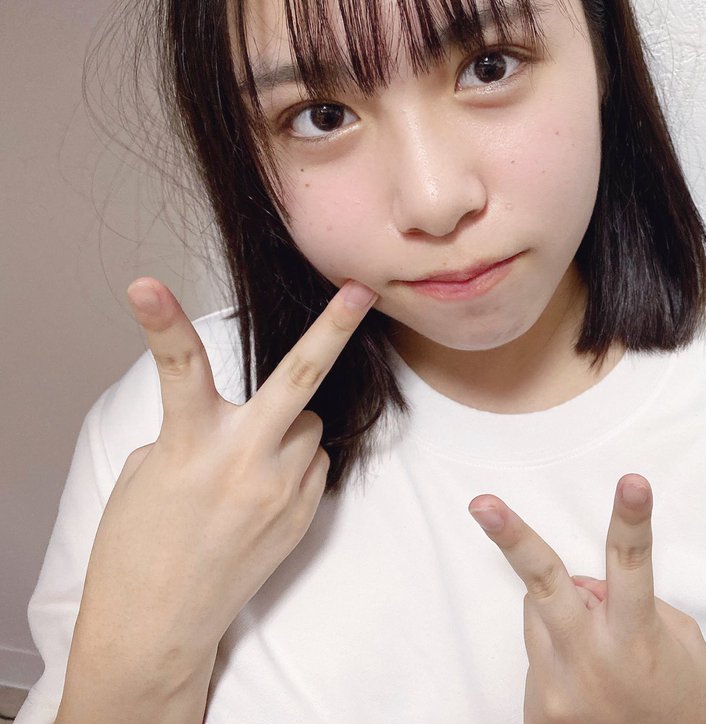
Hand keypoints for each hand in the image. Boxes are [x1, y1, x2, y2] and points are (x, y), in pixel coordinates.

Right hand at [71, 277, 376, 671]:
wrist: (160, 625)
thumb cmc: (139, 549)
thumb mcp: (147, 474)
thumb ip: (192, 431)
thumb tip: (233, 418)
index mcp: (188, 443)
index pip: (178, 368)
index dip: (161, 322)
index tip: (147, 284)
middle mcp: (243, 459)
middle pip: (300, 380)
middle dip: (334, 329)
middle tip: (361, 292)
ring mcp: (281, 488)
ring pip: (308, 425)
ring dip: (288, 428)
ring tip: (248, 466)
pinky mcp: (303, 514)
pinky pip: (313, 463)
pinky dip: (295, 464)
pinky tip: (260, 494)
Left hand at [468, 475, 705, 723]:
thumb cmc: (684, 707)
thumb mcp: (680, 643)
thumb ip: (637, 602)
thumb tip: (585, 585)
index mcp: (637, 637)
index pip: (633, 564)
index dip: (631, 518)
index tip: (632, 482)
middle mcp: (591, 662)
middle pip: (544, 584)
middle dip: (512, 539)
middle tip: (482, 505)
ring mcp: (558, 692)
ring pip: (537, 615)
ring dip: (561, 614)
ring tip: (600, 650)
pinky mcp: (538, 714)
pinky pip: (537, 658)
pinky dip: (558, 654)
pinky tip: (590, 684)